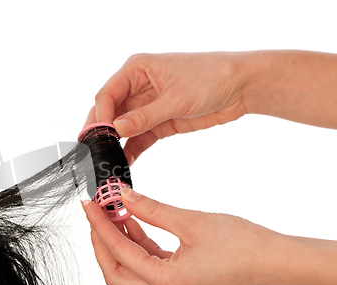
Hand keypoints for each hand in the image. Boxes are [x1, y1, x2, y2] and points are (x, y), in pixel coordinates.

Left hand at [82, 188, 291, 284]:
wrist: (276, 262)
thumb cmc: (242, 246)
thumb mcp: (190, 222)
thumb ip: (152, 209)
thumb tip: (123, 196)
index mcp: (165, 282)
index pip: (119, 253)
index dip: (100, 227)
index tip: (90, 205)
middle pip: (117, 272)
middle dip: (101, 241)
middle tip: (96, 212)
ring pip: (131, 269)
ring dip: (119, 241)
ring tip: (113, 211)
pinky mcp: (181, 280)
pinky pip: (149, 263)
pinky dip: (137, 243)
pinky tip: (134, 220)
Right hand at [84, 52, 250, 164]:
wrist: (240, 87)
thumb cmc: (210, 78)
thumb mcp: (176, 98)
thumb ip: (144, 116)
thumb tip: (115, 128)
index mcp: (137, 69)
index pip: (107, 94)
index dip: (100, 116)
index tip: (98, 137)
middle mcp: (137, 86)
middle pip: (110, 111)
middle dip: (102, 131)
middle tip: (95, 153)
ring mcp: (147, 106)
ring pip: (122, 127)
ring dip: (115, 144)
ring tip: (108, 162)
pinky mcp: (158, 122)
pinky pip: (139, 137)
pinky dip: (131, 150)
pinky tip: (125, 163)